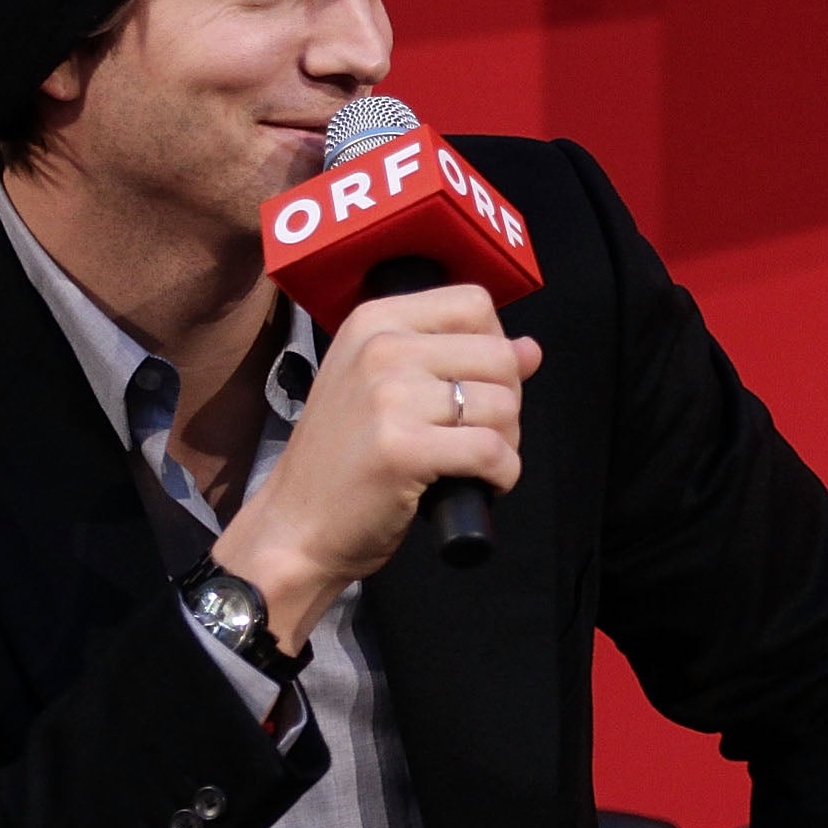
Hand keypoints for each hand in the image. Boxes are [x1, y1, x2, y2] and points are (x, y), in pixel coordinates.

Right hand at [209, 284, 540, 648]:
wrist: (297, 525)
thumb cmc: (345, 459)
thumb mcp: (389, 390)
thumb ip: (457, 359)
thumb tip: (530, 349)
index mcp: (374, 321)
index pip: (474, 303)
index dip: (494, 346)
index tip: (476, 384)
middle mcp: (381, 348)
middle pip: (499, 356)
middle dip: (509, 402)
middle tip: (480, 434)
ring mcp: (389, 397)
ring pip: (503, 404)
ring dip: (507, 442)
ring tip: (473, 462)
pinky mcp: (403, 449)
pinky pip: (493, 451)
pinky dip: (503, 474)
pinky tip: (479, 484)